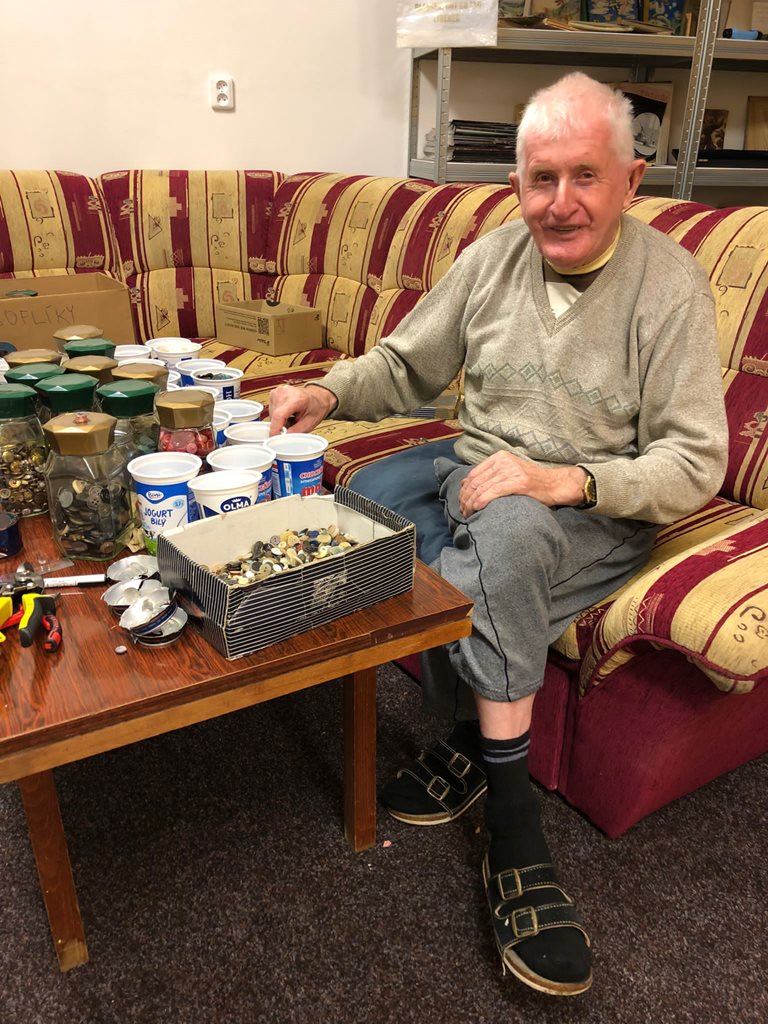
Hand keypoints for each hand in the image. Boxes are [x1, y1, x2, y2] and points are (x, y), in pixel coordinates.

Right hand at [268, 384, 336, 434]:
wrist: (316, 398)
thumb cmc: (315, 408)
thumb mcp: (309, 424)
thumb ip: (295, 432)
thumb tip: (282, 437)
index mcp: (297, 398)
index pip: (279, 415)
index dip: (275, 429)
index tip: (274, 437)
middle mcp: (285, 392)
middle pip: (274, 416)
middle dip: (281, 425)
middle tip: (293, 424)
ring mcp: (278, 391)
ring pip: (272, 414)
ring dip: (279, 420)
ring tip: (291, 417)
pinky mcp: (273, 393)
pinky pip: (271, 410)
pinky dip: (278, 415)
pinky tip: (287, 413)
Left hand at [458, 451, 586, 516]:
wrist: (555, 484)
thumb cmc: (532, 482)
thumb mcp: (509, 472)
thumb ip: (490, 475)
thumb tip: (465, 484)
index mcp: (499, 457)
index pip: (473, 474)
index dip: (464, 490)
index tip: (461, 501)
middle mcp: (503, 462)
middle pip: (475, 482)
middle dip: (465, 498)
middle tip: (462, 511)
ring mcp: (511, 471)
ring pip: (481, 488)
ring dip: (470, 503)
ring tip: (468, 514)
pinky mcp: (517, 483)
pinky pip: (492, 492)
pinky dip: (481, 502)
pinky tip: (476, 509)